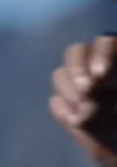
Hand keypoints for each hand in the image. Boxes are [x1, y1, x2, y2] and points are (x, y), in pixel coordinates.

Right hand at [49, 35, 116, 166]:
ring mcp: (79, 86)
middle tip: (86, 90)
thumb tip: (87, 104)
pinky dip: (65, 111)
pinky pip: (56, 102)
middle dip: (77, 70)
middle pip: (76, 52)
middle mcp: (97, 69)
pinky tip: (78, 122)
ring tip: (86, 114)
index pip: (106, 44)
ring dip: (70, 93)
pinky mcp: (66, 105)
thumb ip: (112, 103)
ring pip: (60, 75)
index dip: (102, 55)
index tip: (101, 75)